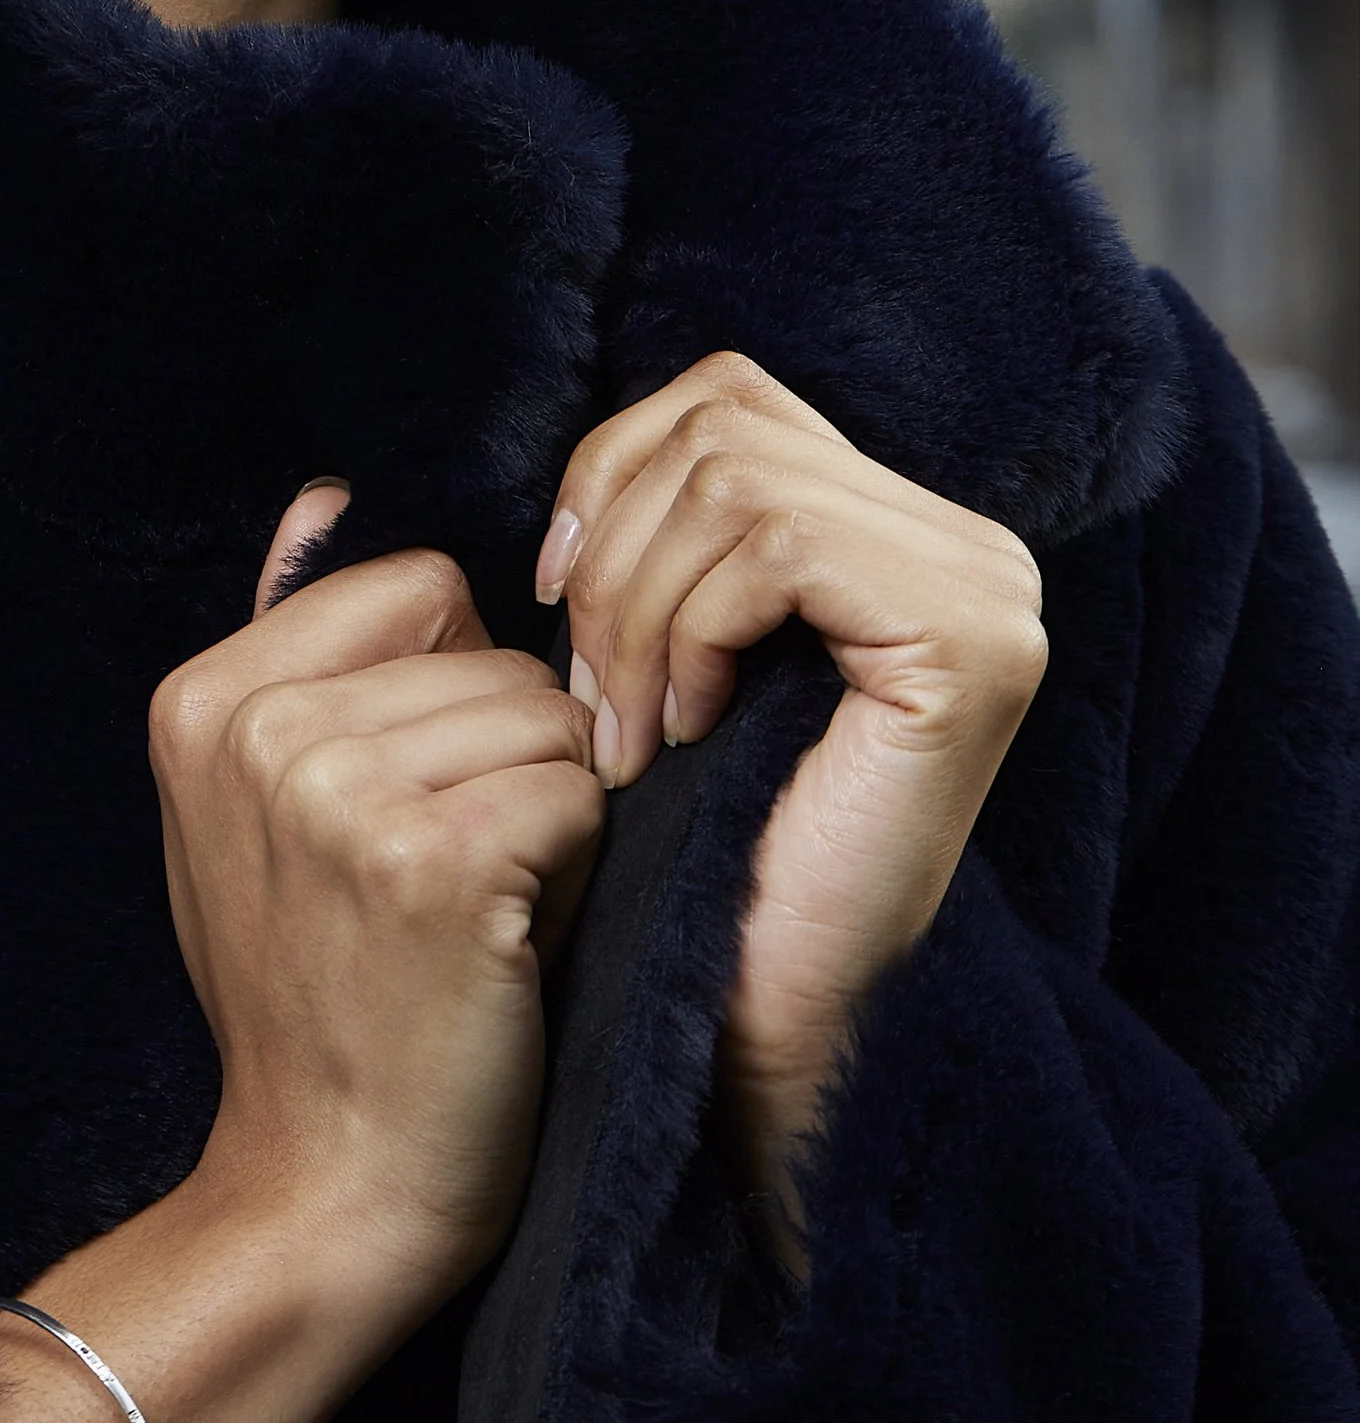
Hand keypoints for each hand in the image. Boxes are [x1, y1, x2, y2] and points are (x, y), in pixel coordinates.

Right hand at [149, 481, 605, 1291]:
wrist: (329, 1189)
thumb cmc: (318, 997)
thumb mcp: (259, 808)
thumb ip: (295, 650)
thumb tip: (323, 494)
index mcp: (204, 696)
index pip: (422, 585)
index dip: (453, 694)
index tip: (403, 809)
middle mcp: (253, 727)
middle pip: (495, 651)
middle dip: (509, 757)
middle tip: (444, 884)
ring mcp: (332, 792)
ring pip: (550, 717)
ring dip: (549, 814)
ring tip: (476, 915)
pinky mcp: (429, 862)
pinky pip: (580, 791)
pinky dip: (575, 869)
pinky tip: (507, 946)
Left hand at [535, 356, 1046, 1239]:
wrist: (734, 1024)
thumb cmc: (675, 859)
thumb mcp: (632, 663)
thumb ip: (609, 542)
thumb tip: (433, 489)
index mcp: (896, 534)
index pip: (722, 398)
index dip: (607, 479)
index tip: (552, 601)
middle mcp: (968, 548)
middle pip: (722, 421)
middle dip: (613, 554)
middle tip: (590, 697)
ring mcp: (988, 591)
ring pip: (734, 477)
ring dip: (638, 607)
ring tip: (632, 732)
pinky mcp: (971, 642)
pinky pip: (777, 543)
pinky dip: (693, 630)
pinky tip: (687, 733)